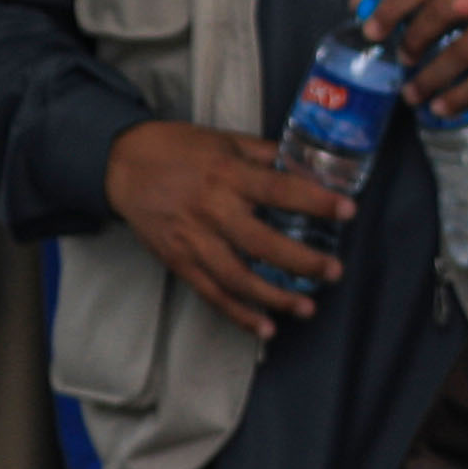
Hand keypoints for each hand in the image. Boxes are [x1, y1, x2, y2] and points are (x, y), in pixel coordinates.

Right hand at [106, 117, 338, 333]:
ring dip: (273, 297)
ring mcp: (192, 240)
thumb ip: (269, 154)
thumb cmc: (179, 149)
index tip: (348, 211)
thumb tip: (314, 164)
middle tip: (334, 271)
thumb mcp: (226, 140)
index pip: (279, 189)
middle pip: (261, 242)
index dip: (315, 201)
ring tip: (306, 308)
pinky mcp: (177, 260)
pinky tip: (265, 328)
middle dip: (301, 261)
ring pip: (236, 277)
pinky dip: (237, 314)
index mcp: (228, 175)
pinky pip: (210, 293)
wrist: (119, 164)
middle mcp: (211, 210)